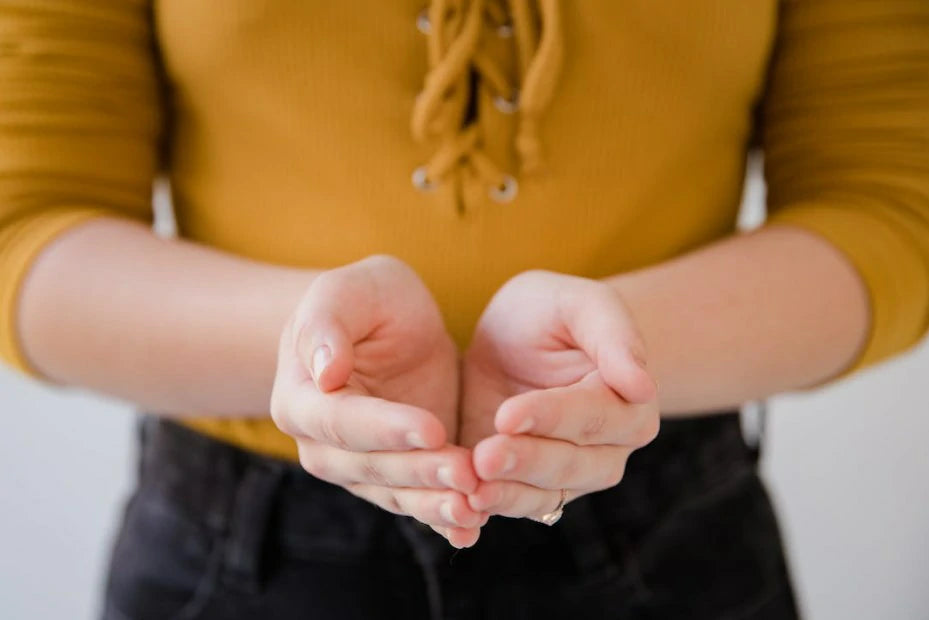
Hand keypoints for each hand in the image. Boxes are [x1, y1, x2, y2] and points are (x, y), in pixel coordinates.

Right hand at [270, 255, 485, 547]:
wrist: (389, 323)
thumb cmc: (364, 298)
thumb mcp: (347, 291)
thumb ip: (326, 326)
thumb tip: (325, 373)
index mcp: (300, 399)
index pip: (342, 422)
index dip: (385, 428)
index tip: (432, 428)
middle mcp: (322, 445)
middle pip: (369, 467)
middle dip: (419, 472)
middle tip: (467, 472)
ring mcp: (359, 468)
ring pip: (394, 494)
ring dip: (433, 504)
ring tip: (475, 508)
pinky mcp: (397, 477)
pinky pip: (415, 503)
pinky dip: (441, 521)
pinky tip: (470, 531)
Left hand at [460, 271, 659, 521]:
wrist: (513, 337)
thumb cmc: (552, 311)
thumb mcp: (579, 303)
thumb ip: (614, 335)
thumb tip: (642, 385)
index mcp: (627, 404)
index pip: (592, 415)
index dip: (551, 417)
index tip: (509, 415)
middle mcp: (606, 449)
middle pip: (572, 464)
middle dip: (527, 462)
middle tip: (485, 457)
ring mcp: (568, 476)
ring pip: (545, 495)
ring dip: (508, 495)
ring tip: (471, 489)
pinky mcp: (527, 487)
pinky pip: (514, 506)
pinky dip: (489, 510)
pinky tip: (461, 507)